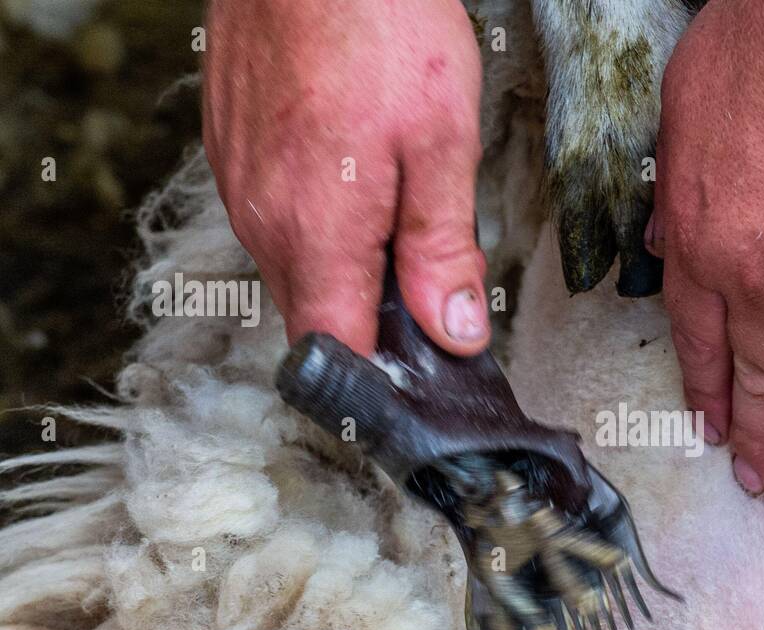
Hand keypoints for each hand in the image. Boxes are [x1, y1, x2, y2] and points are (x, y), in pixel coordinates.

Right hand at [203, 0, 487, 355]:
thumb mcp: (443, 142)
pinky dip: (321, 223)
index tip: (423, 373)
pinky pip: (277, 219)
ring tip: (400, 212)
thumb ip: (443, 249)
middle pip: (318, 317)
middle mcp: (263, 222)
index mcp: (317, 234)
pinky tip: (360, 179)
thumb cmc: (381, 23)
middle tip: (433, 277)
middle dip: (376, 319)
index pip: (335, 355)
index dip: (381, 380)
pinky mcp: (231, 153)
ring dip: (350, 266)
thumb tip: (451, 334)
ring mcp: (238, 186)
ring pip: (299, 268)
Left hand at [652, 0, 763, 508]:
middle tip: (760, 482)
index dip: (710, 388)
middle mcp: (756, 285)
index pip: (700, 336)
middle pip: (758, 378)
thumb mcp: (682, 107)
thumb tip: (662, 241)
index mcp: (701, 240)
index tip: (714, 425)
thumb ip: (674, 186)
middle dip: (757, 437)